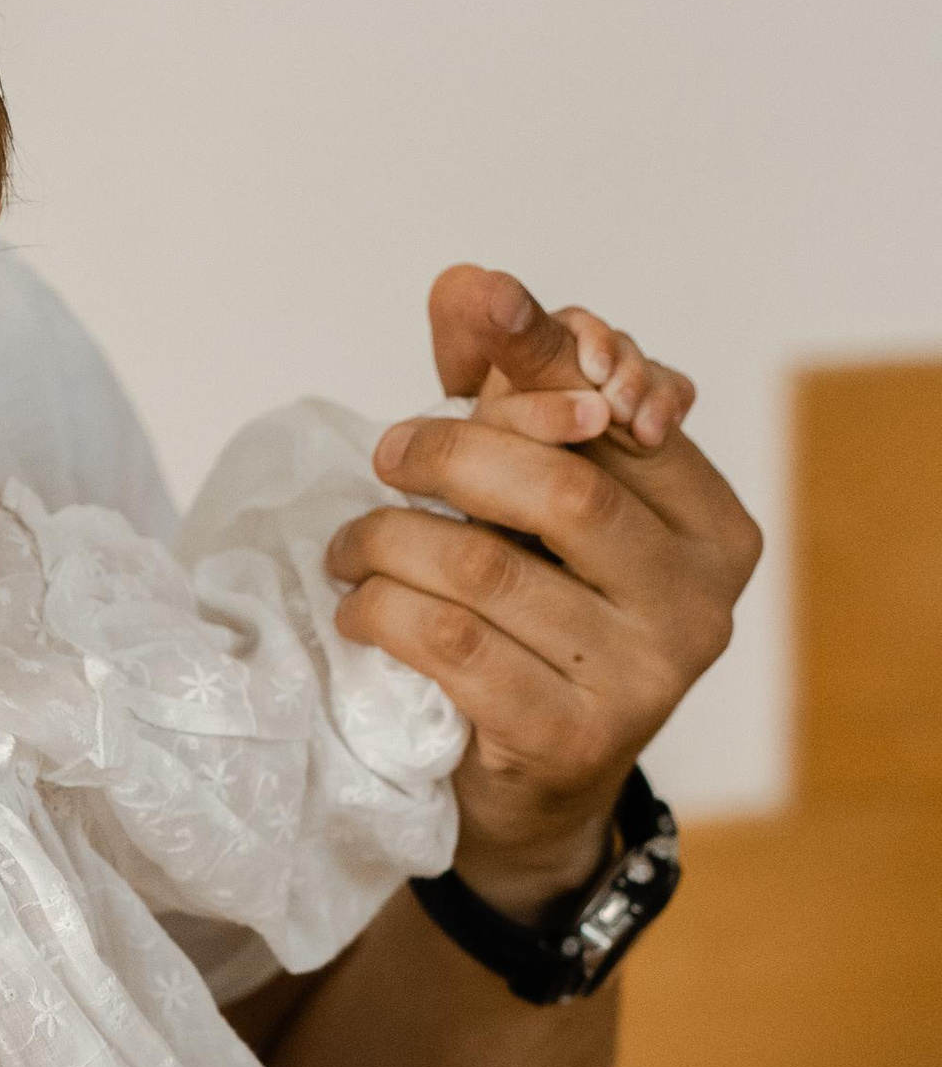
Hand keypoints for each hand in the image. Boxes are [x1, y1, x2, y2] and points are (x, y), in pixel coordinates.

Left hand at [327, 266, 760, 915]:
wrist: (528, 783)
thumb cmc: (536, 611)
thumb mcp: (536, 495)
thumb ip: (516, 383)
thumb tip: (472, 283)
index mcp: (714, 527)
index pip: (622, 416)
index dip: (540, 365)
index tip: (465, 337)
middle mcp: (700, 603)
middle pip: (559, 487)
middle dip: (449, 455)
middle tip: (386, 456)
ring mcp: (643, 679)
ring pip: (483, 569)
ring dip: (387, 542)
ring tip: (352, 546)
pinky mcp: (569, 738)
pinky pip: (449, 645)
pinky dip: (382, 612)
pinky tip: (362, 606)